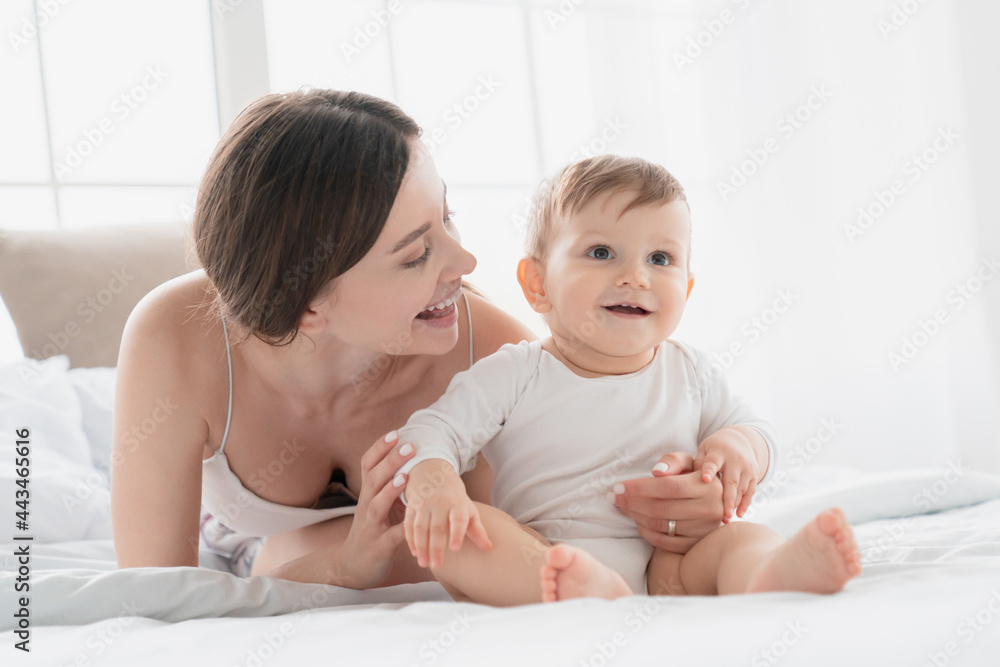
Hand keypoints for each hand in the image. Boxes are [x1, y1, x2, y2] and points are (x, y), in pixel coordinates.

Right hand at [334, 431, 414, 588]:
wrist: (352, 567)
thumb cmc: (372, 531)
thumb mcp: (378, 505)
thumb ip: (390, 485)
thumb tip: (411, 459)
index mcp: (368, 494)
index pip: (369, 466)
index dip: (380, 449)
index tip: (395, 432)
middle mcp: (366, 507)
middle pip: (373, 479)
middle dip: (390, 461)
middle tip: (409, 445)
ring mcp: (370, 527)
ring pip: (377, 505)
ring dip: (391, 490)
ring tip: (405, 476)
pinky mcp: (378, 547)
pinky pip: (391, 537)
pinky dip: (402, 529)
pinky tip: (415, 521)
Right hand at [403, 460, 491, 568]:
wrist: (437, 479)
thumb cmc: (457, 503)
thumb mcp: (470, 513)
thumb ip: (478, 531)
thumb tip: (489, 548)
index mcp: (458, 505)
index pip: (458, 520)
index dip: (456, 533)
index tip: (455, 548)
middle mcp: (440, 504)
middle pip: (437, 528)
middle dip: (436, 548)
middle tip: (436, 566)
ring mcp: (424, 505)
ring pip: (420, 527)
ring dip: (421, 546)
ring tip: (424, 563)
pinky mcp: (412, 507)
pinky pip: (409, 524)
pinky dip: (410, 539)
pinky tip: (415, 553)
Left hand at [611, 451, 724, 553]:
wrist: (711, 502)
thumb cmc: (692, 477)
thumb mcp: (687, 462)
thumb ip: (672, 461)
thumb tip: (656, 471)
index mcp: (708, 486)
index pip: (669, 486)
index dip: (640, 487)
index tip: (618, 487)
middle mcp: (710, 510)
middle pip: (661, 507)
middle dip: (632, 502)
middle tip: (613, 498)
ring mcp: (703, 531)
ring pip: (660, 525)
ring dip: (635, 516)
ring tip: (622, 507)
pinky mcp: (695, 545)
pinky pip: (664, 542)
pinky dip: (646, 533)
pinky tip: (637, 521)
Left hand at [693, 427, 758, 522]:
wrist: (738, 441)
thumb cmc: (713, 450)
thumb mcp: (702, 451)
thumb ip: (692, 464)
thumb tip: (672, 477)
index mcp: (718, 452)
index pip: (713, 462)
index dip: (709, 470)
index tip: (705, 479)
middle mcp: (735, 459)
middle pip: (731, 480)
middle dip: (727, 498)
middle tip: (722, 514)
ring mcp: (747, 468)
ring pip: (742, 488)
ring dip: (735, 504)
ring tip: (726, 518)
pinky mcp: (754, 476)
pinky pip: (751, 492)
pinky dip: (746, 504)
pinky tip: (738, 515)